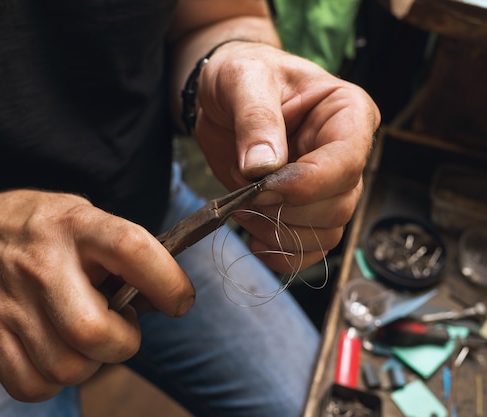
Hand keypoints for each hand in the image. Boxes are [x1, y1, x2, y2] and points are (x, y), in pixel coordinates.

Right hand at [0, 190, 194, 400]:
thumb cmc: (43, 229)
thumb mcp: (87, 217)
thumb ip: (126, 253)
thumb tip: (166, 300)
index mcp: (76, 226)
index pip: (132, 250)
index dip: (168, 282)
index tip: (179, 301)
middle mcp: (41, 264)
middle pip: (95, 333)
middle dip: (124, 341)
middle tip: (119, 323)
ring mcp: (10, 303)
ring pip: (68, 368)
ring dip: (91, 362)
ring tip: (84, 333)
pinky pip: (33, 385)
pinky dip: (55, 380)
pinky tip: (57, 350)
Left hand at [194, 41, 380, 272]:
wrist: (224, 98)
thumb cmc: (241, 76)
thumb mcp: (243, 79)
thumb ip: (255, 118)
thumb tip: (263, 168)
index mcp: (347, 113)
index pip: (346, 162)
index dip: (306, 184)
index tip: (262, 186)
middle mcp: (347, 153)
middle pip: (338, 205)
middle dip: (286, 210)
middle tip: (243, 190)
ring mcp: (328, 185)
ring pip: (326, 232)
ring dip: (280, 233)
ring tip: (242, 208)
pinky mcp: (306, 208)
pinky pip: (311, 249)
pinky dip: (283, 255)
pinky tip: (255, 241)